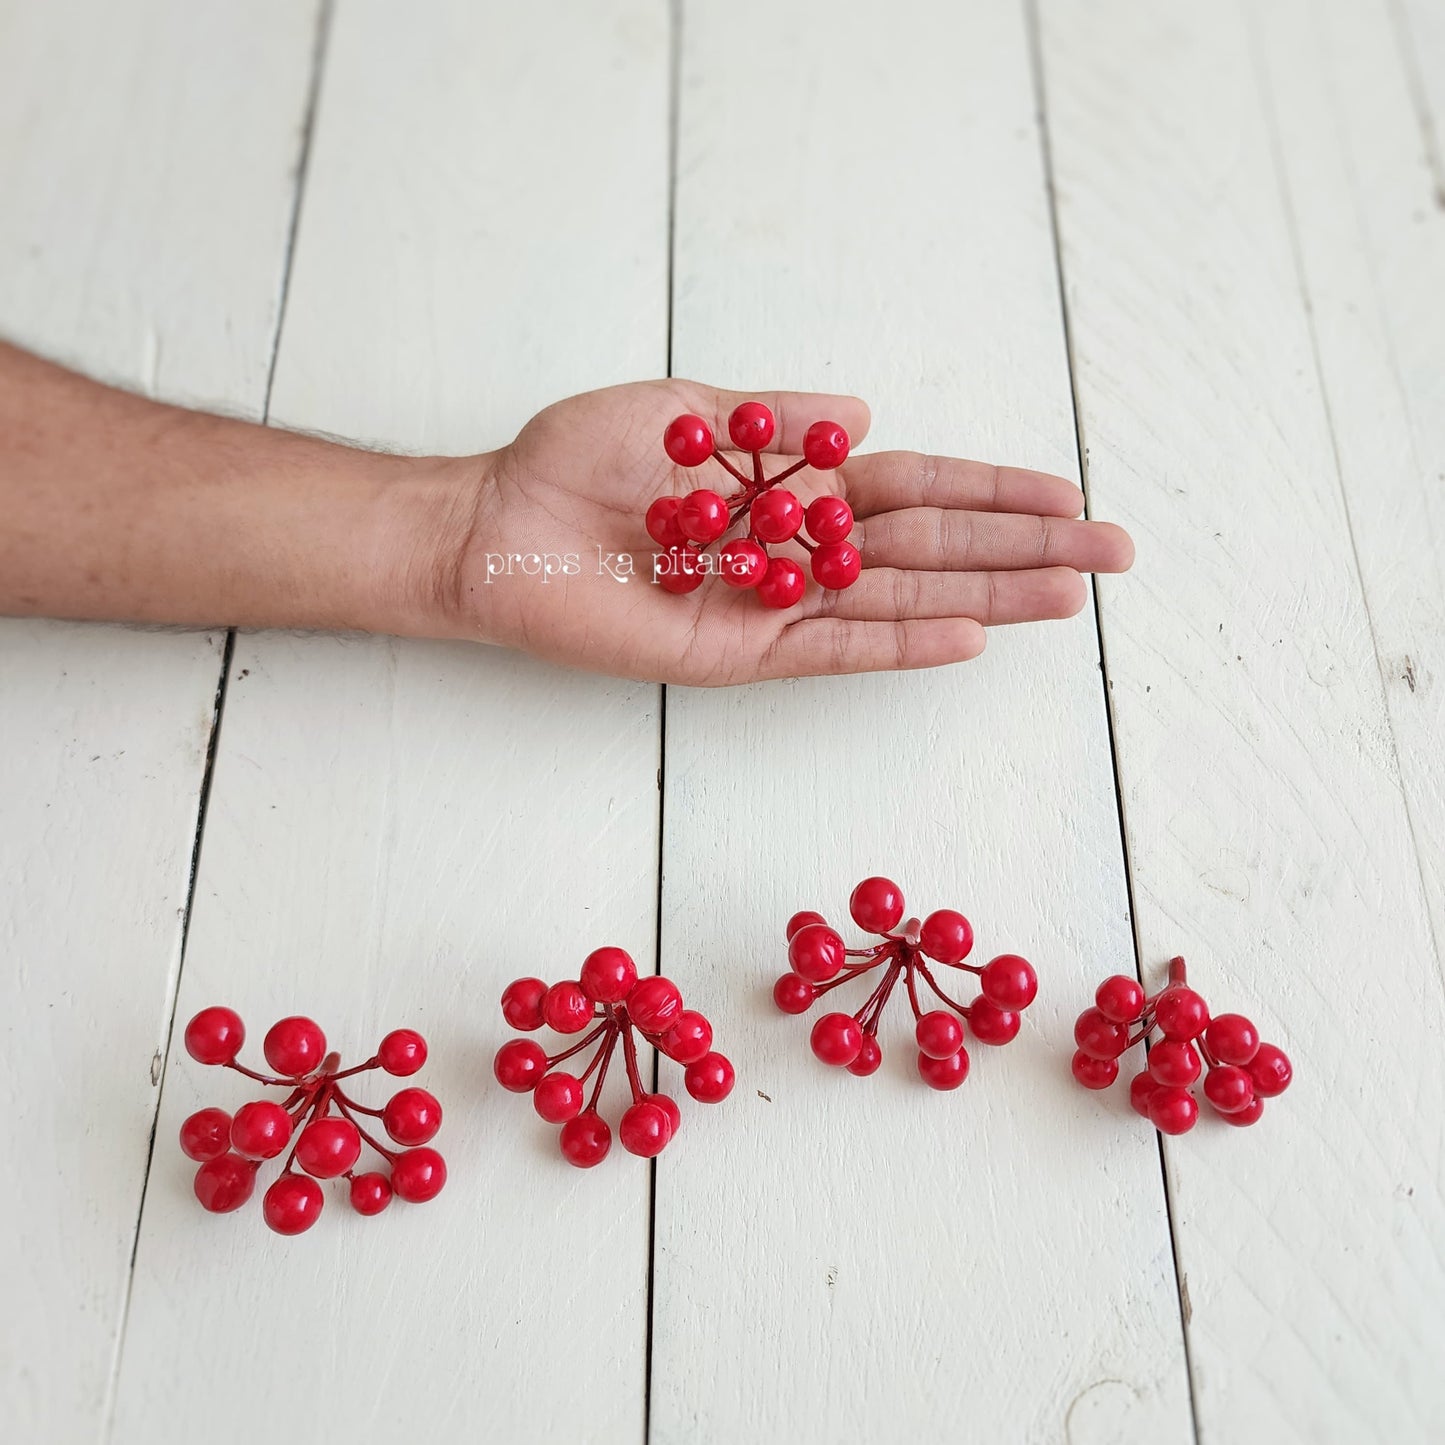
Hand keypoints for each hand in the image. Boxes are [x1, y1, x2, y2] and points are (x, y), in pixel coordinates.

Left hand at [442, 380, 1133, 684]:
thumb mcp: (683, 412)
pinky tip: (967, 635)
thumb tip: (866, 409)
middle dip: (1022, 549)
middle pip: (931, 547)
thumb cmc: (574, 463)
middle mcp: (797, 549)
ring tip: (1069, 597)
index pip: (915, 488)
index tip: (1066, 492)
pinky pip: (832, 648)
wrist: (496, 526)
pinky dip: (899, 642)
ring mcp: (773, 606)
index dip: (991, 491)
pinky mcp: (735, 653)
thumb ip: (776, 417)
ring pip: (900, 601)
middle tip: (1112, 553)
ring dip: (987, 598)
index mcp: (791, 486)